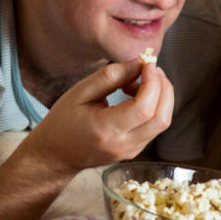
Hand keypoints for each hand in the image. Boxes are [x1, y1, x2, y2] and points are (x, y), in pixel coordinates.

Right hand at [27, 60, 172, 172]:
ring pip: (162, 122)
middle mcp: (123, 145)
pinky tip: (135, 96)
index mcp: (105, 130)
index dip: (153, 83)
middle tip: (151, 69)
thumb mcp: (80, 92)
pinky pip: (154, 127)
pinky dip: (153, 106)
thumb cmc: (63, 121)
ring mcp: (131, 152)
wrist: (56, 155)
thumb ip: (111, 76)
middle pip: (161, 118)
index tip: (147, 64)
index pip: (143, 109)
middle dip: (164, 88)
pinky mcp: (135, 151)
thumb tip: (139, 64)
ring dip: (159, 96)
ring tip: (137, 82)